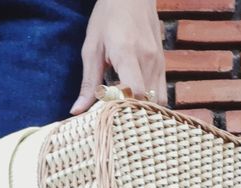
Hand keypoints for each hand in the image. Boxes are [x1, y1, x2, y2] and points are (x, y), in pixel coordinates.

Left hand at [70, 0, 166, 114]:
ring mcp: (159, 62)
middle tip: (112, 116)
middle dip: (130, 113)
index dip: (122, 108)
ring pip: (157, 100)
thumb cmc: (108, 18)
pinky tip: (133, 100)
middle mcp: (148, 59)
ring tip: (123, 108)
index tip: (107, 112)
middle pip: (145, 101)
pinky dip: (149, 101)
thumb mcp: (91, 48)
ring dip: (140, 109)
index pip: (134, 91)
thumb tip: (77, 111)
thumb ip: (88, 82)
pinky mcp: (163, 64)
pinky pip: (161, 92)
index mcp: (127, 53)